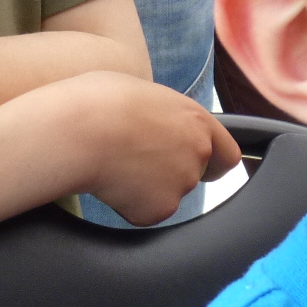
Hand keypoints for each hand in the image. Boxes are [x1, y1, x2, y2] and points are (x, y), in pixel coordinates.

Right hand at [64, 73, 241, 225]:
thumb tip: (158, 124)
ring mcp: (181, 183)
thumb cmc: (100, 103)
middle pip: (192, 175)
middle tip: (134, 161)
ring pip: (166, 193)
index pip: (226, 154)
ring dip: (146, 187)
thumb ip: (166, 116)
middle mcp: (197, 153)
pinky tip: (110, 184)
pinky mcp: (160, 209)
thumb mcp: (144, 95)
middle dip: (169, 173)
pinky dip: (129, 205)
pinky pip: (144, 212)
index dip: (212, 163)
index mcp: (197, 121)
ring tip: (115, 165)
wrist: (80, 131)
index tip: (204, 169)